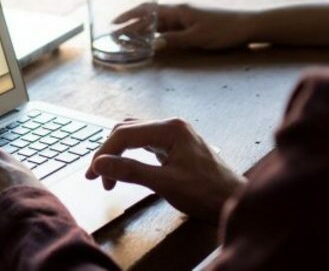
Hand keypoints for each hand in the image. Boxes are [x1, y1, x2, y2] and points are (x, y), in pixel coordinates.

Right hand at [85, 118, 243, 219]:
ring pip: (135, 136)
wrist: (235, 202)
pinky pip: (145, 143)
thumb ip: (131, 171)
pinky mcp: (176, 146)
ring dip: (118, 153)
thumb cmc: (207, 193)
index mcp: (170, 129)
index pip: (125, 134)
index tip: (93, 175)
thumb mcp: (165, 184)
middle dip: (109, 153)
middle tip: (97, 177)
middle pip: (127, 130)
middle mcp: (172, 126)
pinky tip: (127, 168)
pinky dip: (131, 155)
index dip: (104, 153)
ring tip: (108, 176)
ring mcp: (175, 135)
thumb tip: (100, 164)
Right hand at [115, 3, 253, 51]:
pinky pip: (168, 28)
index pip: (147, 10)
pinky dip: (156, 34)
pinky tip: (151, 41)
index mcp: (178, 10)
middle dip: (131, 24)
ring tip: (128, 39)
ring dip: (142, 30)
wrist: (247, 26)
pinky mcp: (192, 25)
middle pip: (149, 16)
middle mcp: (179, 11)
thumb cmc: (223, 30)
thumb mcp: (197, 38)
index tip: (114, 23)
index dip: (129, 16)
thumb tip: (153, 44)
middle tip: (115, 35)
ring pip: (158, 23)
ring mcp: (185, 18)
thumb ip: (174, 40)